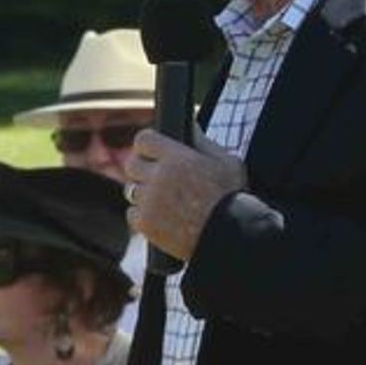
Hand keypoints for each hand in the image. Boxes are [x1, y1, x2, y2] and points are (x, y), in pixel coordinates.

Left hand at [125, 129, 246, 261]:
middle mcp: (159, 176)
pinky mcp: (146, 224)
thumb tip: (189, 125)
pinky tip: (162, 219)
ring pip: (131, 190)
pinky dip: (143, 217)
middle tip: (156, 179)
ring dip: (144, 194)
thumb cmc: (233, 200)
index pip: (144, 140)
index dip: (147, 146)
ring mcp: (150, 201)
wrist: (230, 239)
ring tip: (164, 202)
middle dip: (142, 170)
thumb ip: (204, 142)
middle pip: (132, 164)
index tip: (151, 153)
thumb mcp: (228, 164)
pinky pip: (133, 214)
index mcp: (177, 157)